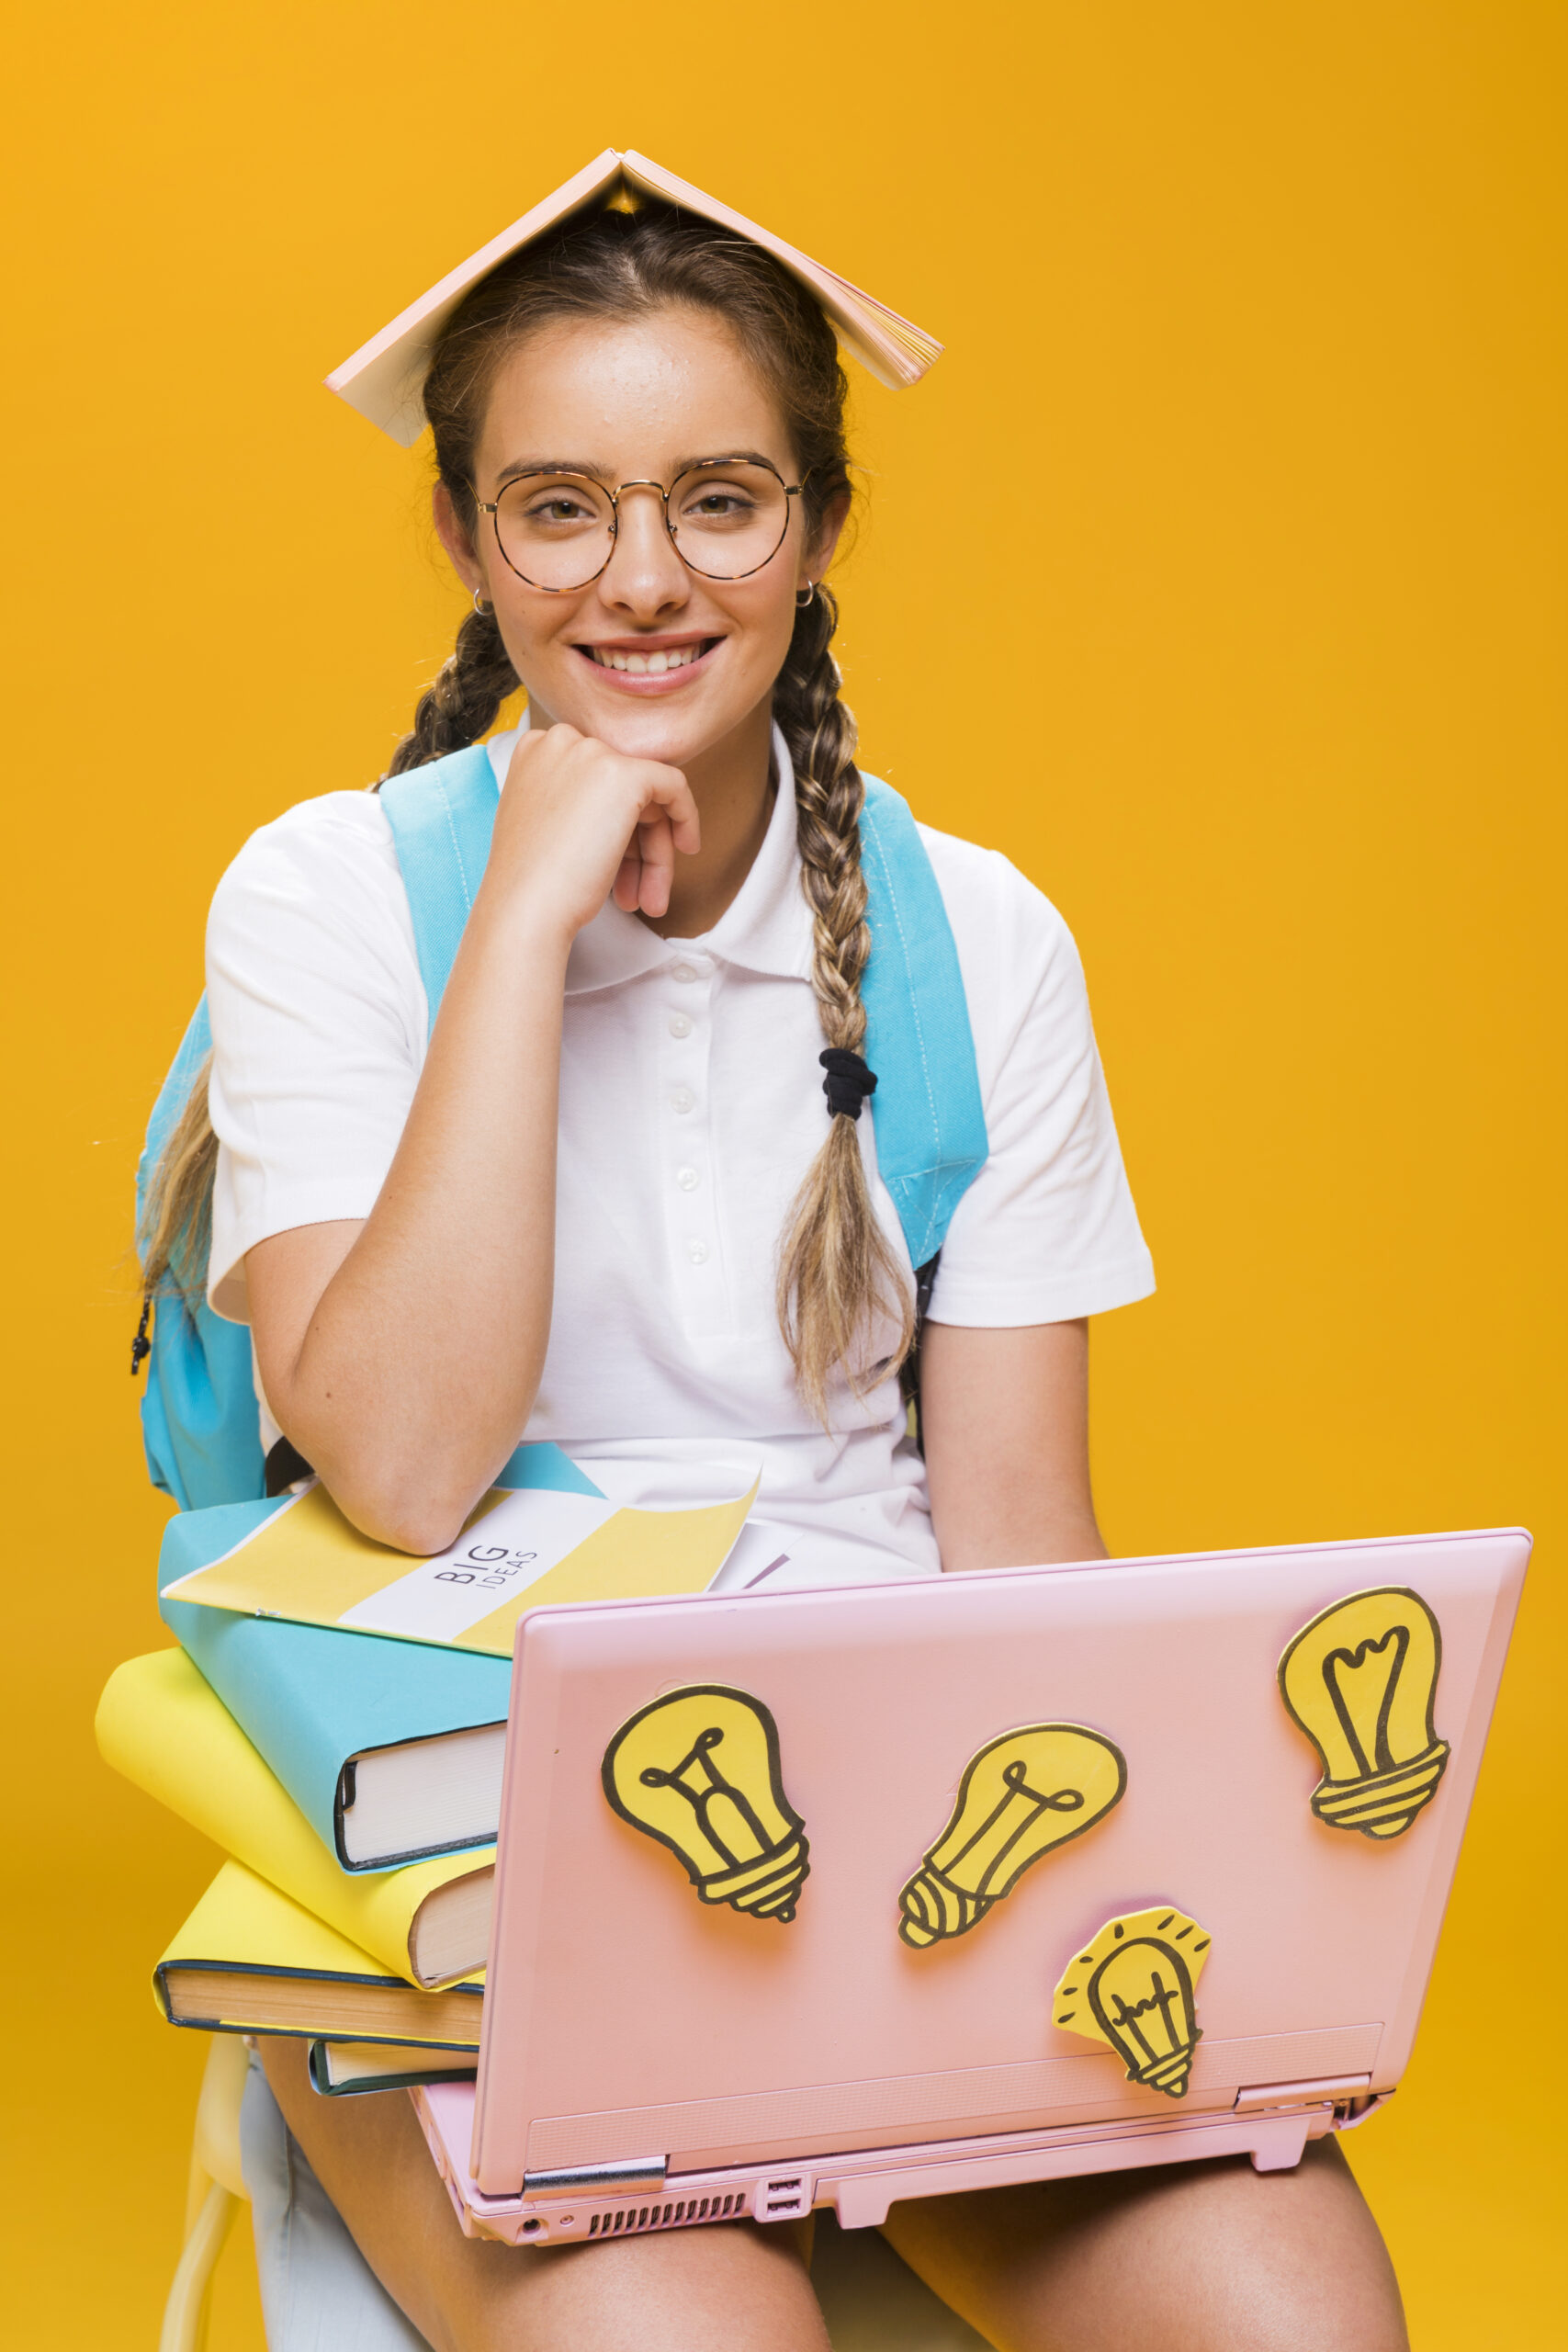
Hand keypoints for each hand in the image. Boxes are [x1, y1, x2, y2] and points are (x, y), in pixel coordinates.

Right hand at [481, 724, 700, 942]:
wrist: (525, 906)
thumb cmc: (530, 881)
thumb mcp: (545, 824)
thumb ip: (573, 803)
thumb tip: (617, 809)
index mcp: (536, 749)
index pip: (593, 779)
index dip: (610, 821)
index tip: (617, 861)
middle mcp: (561, 741)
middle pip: (620, 788)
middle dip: (635, 843)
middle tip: (637, 891)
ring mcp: (593, 754)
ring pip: (647, 795)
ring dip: (654, 851)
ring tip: (651, 900)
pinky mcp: (625, 774)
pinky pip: (673, 786)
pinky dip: (685, 817)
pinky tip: (685, 850)